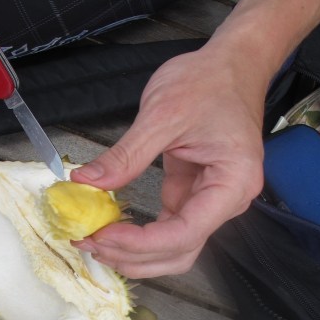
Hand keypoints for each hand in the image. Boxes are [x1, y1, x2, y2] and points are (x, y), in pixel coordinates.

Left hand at [71, 41, 268, 277]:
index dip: (141, 243)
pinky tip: (111, 231)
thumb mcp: (162, 113)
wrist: (231, 64)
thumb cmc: (210, 81)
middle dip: (133, 256)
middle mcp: (226, 201)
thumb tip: (87, 181)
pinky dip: (138, 236)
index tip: (102, 235)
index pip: (186, 233)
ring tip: (96, 243)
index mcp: (232, 182)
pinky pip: (166, 229)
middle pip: (180, 252)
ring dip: (135, 254)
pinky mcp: (191, 195)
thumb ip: (125, 155)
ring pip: (173, 249)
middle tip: (90, 243)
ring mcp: (209, 202)